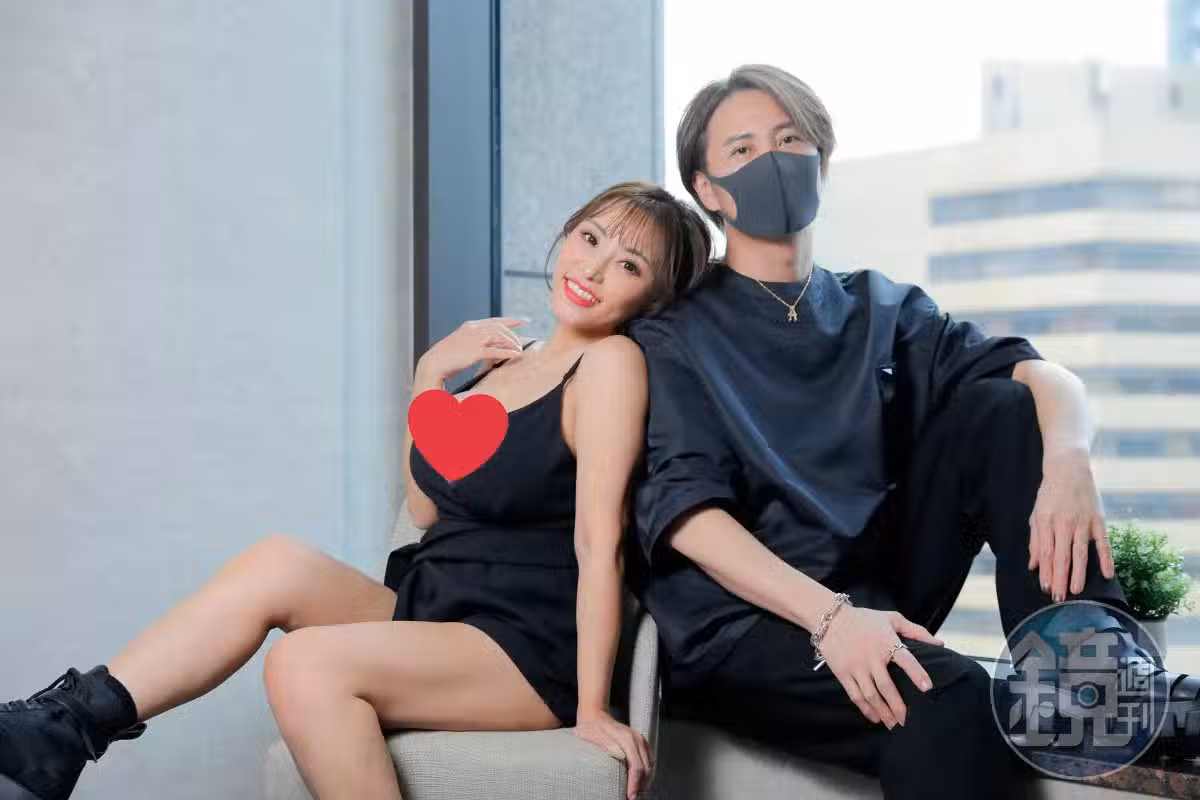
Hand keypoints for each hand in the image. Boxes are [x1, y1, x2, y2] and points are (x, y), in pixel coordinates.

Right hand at [415, 317, 525, 384]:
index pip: (495, 320)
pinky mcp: (474, 352)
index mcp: (470, 326)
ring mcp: (474, 340)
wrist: (433, 363)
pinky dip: (507, 353)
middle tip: (521, 344)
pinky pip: (495, 351)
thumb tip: (488, 346)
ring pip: (500, 337)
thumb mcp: (462, 343)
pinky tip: (515, 356)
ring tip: (519, 351)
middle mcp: (473, 329)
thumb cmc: (448, 357)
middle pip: (501, 327)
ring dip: (512, 344)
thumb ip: (475, 341)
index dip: (512, 320)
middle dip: (513, 335)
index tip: (525, 320)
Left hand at [574, 708, 652, 799]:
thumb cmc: (590, 727)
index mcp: (627, 739)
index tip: (630, 796)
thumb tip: (621, 756)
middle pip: (646, 768)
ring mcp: (639, 740)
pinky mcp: (639, 742)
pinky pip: (648, 760)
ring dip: (645, 780)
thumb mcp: (593, 736)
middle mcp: (637, 739)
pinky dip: (646, 772)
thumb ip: (607, 745)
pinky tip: (639, 781)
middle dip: (641, 786)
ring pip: (650, 765)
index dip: (634, 784)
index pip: (636, 767)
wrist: (594, 713)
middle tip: (632, 797)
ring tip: (636, 792)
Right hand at [817, 606, 940, 728]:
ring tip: (893, 725)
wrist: (830, 618)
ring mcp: (856, 666)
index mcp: (886, 642)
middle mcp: (871, 656)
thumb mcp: (892, 619)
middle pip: (886, 686)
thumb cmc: (865, 619)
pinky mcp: (843, 673)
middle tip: (907, 722)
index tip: (927, 688)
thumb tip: (940, 643)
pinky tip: (875, 718)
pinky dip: (865, 708)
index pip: (905, 659)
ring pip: (870, 695)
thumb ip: (916, 631)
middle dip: (898, 706)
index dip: (916, 673)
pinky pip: (855, 695)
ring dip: (883, 712)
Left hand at [1028, 447, 1114, 602]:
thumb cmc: (1049, 494)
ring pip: (1080, 552)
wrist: (1068, 468)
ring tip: (1075, 591)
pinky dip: (1106, 558)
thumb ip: (1035, 541)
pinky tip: (1107, 574)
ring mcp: (1082, 522)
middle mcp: (1063, 523)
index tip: (1046, 588)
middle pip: (1062, 556)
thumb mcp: (1036, 515)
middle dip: (1060, 578)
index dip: (1046, 572)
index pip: (1046, 553)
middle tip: (1059, 597)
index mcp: (1046, 522)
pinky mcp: (1098, 520)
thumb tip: (1033, 566)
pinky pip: (1103, 542)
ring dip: (1078, 573)